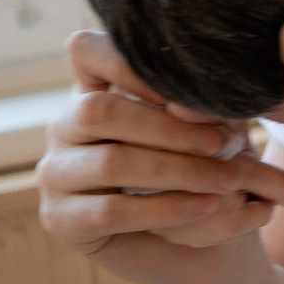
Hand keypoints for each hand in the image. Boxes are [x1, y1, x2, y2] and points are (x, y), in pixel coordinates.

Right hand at [37, 32, 283, 283]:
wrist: (197, 233)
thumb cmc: (204, 161)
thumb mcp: (211, 124)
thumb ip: (199, 106)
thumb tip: (188, 105)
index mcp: (94, 88)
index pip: (85, 50)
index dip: (131, 63)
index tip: (187, 86)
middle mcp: (65, 125)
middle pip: (100, 110)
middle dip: (167, 127)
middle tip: (223, 143)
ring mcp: (56, 172)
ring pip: (110, 163)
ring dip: (177, 170)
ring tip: (227, 180)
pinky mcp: (61, 219)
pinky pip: (112, 211)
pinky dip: (166, 208)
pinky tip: (205, 205)